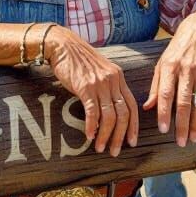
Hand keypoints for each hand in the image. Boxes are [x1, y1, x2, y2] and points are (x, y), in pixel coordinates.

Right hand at [44, 26, 137, 155]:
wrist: (62, 45)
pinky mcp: (85, 86)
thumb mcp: (99, 70)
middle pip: (124, 114)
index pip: (132, 105)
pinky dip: (92, 126)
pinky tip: (89, 136)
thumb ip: (108, 85)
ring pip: (110, 116)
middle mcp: (112, 80)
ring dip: (106, 135)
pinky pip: (93, 111)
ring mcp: (100, 83)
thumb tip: (110, 108)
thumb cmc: (78, 59)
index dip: (134, 126)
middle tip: (115, 151)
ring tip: (100, 148)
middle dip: (121, 136)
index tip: (132, 142)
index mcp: (118, 77)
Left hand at [144, 11, 195, 146]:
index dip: (164, 113)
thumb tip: (147, 107)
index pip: (166, 93)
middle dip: (183, 125)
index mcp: (169, 66)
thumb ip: (156, 85)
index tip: (163, 130)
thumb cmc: (178, 47)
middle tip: (181, 142)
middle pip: (184, 102)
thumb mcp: (162, 61)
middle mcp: (186, 70)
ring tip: (193, 138)